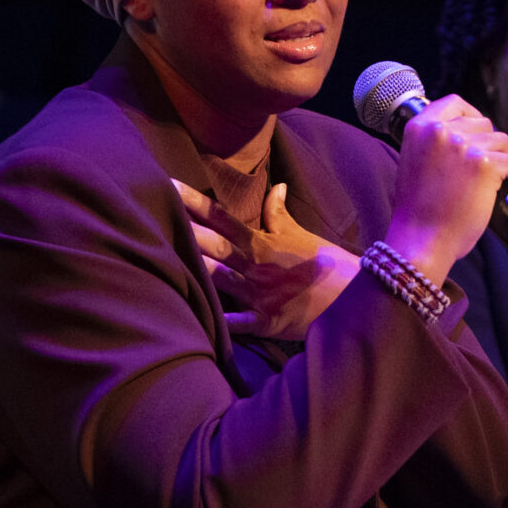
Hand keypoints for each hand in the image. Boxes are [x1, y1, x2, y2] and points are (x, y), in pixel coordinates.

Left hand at [177, 178, 358, 341]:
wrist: (353, 295)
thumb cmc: (324, 264)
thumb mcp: (300, 235)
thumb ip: (278, 214)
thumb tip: (276, 185)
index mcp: (262, 243)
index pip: (222, 218)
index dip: (195, 202)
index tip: (168, 184)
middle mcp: (257, 265)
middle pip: (216, 246)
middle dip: (187, 231)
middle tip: (154, 214)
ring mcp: (261, 294)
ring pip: (223, 279)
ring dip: (199, 269)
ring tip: (169, 259)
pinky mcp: (269, 321)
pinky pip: (242, 323)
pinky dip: (226, 322)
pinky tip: (204, 319)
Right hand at [381, 95, 507, 284]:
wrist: (421, 240)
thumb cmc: (418, 210)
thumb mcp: (413, 163)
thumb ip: (433, 143)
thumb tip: (465, 132)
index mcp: (419, 127)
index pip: (454, 102)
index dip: (471, 115)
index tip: (477, 132)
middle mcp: (440, 131)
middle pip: (483, 123)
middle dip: (488, 145)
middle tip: (484, 170)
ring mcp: (463, 146)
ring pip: (501, 141)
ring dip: (501, 162)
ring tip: (494, 183)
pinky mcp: (485, 165)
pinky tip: (507, 189)